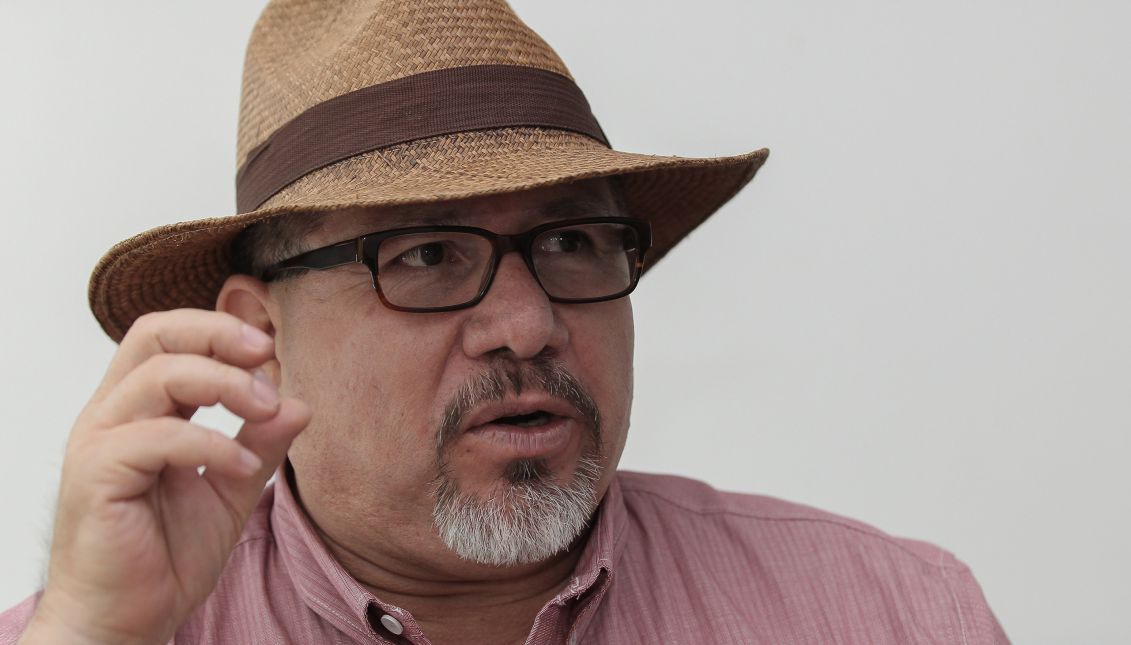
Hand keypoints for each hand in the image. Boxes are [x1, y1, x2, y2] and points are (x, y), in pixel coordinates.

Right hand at [20, 309, 310, 644]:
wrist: (126, 620)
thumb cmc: (166, 555)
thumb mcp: (231, 489)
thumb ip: (261, 444)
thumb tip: (300, 402)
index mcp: (137, 409)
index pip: (166, 336)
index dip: (218, 329)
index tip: (269, 350)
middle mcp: (111, 415)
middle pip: (153, 335)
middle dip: (217, 333)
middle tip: (267, 355)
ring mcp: (98, 442)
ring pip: (159, 376)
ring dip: (225, 384)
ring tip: (266, 411)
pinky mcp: (96, 476)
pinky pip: (158, 436)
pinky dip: (211, 442)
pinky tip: (243, 465)